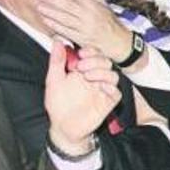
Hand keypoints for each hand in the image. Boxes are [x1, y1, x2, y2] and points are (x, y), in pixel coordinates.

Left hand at [37, 0, 134, 63]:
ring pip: (65, 18)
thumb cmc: (111, 24)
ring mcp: (85, 28)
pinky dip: (55, 25)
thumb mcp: (105, 6)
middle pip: (69, 5)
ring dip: (51, 11)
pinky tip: (46, 20)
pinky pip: (66, 31)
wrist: (119, 43)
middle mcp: (90, 16)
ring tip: (40, 6)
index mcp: (96, 7)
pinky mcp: (82, 39)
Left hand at [45, 42, 119, 156]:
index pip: (94, 55)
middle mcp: (95, 79)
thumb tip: (57, 42)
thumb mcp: (54, 80)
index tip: (81, 53)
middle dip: (95, 60)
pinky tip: (100, 87)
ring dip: (102, 72)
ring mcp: (103, 90)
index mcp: (83, 71)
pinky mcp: (108, 102)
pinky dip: (110, 88)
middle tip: (81, 66)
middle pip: (106, 62)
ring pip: (113, 76)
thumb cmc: (58, 104)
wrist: (63, 126)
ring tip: (88, 76)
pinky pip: (116, 92)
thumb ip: (56, 62)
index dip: (91, 51)